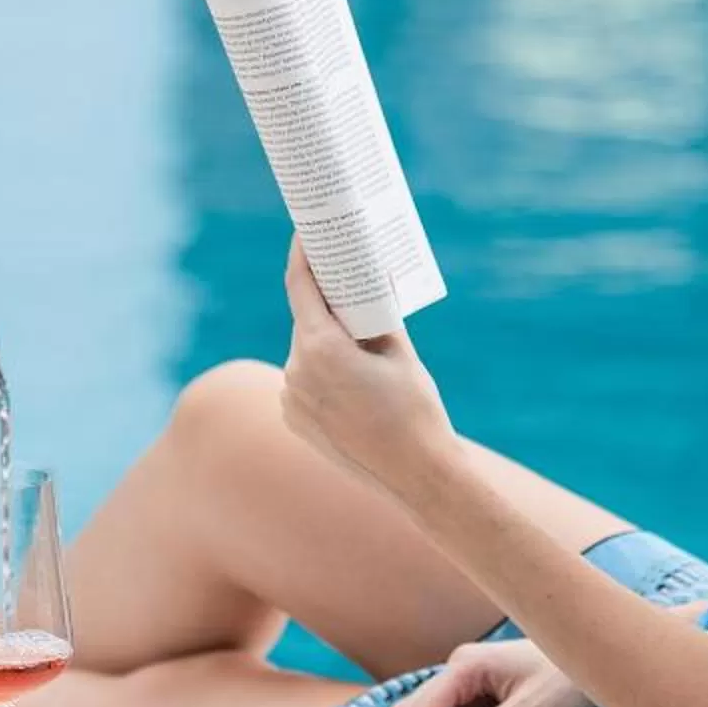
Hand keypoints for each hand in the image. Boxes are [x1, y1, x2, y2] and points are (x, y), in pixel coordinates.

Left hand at [279, 238, 454, 496]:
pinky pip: (304, 382)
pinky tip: (350, 379)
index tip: (305, 233)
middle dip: (325, 303)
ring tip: (359, 343)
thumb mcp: (400, 351)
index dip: (301, 255)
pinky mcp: (295, 420)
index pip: (300, 286)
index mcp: (320, 348)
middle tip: (349, 286)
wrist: (415, 473)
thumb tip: (370, 284)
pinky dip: (321, 372)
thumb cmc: (414, 407)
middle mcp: (295, 371)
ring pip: (305, 352)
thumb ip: (376, 315)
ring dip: (325, 341)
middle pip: (306, 320)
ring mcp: (291, 398)